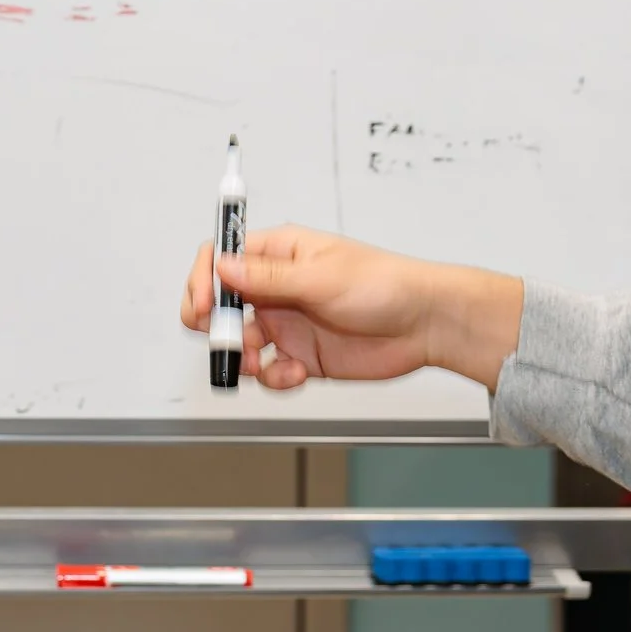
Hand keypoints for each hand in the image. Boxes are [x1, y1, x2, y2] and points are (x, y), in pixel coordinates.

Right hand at [178, 225, 523, 390]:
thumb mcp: (322, 277)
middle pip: (223, 305)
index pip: (221, 260)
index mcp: (279, 254)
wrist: (426, 326)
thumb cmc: (386, 285)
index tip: (204, 306)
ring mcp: (288, 322)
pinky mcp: (302, 354)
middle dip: (216, 326)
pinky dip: (274, 377)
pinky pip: (270, 370)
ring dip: (243, 357)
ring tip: (262, 365)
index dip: (203, 281)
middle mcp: (277, 288)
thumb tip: (223, 268)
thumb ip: (269, 278)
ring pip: (242, 342)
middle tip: (225, 342)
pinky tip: (295, 373)